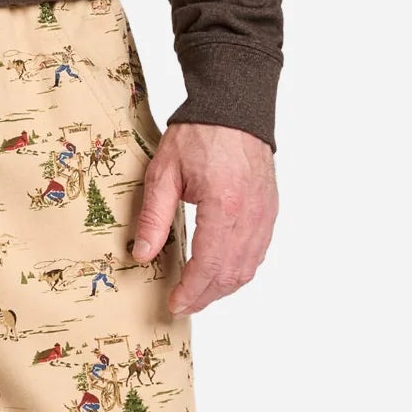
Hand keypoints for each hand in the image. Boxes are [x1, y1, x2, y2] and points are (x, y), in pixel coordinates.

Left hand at [132, 123, 277, 315]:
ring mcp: (264, 214)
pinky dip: (238, 270)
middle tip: (181, 305)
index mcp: (224, 205)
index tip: (174, 304)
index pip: (209, 265)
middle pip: (229, 274)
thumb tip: (142, 255)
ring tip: (197, 294)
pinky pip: (257, 253)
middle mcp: (250, 214)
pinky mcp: (269, 210)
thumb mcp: (164, 173)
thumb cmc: (200, 134)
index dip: (191, 291)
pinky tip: (219, 274)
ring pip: (247, 268)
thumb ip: (153, 217)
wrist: (235, 106)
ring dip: (222, 288)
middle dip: (204, 296)